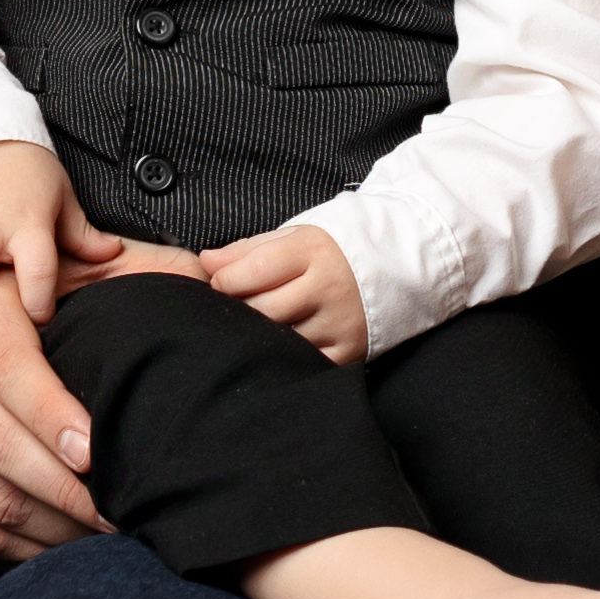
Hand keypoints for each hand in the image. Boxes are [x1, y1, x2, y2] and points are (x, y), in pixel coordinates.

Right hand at [0, 269, 106, 557]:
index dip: (53, 416)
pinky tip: (61, 542)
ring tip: (102, 531)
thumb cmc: (24, 305)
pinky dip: (20, 547)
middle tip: (122, 511)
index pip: (8, 368)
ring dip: (51, 527)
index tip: (98, 453)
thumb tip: (208, 275)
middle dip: (67, 490)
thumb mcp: (66, 274)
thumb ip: (129, 272)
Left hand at [203, 224, 365, 363]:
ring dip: (259, 335)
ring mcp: (340, 322)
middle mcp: (330, 286)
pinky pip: (304, 361)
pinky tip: (280, 344)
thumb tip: (206, 262)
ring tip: (256, 325)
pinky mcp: (348, 350)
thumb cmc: (331, 252)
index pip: (257, 268)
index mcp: (313, 251)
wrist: (393, 266)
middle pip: (265, 309)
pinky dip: (286, 355)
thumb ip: (247, 250)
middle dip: (239, 309)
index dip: (227, 278)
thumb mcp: (293, 237)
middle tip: (233, 307)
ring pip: (281, 338)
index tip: (218, 282)